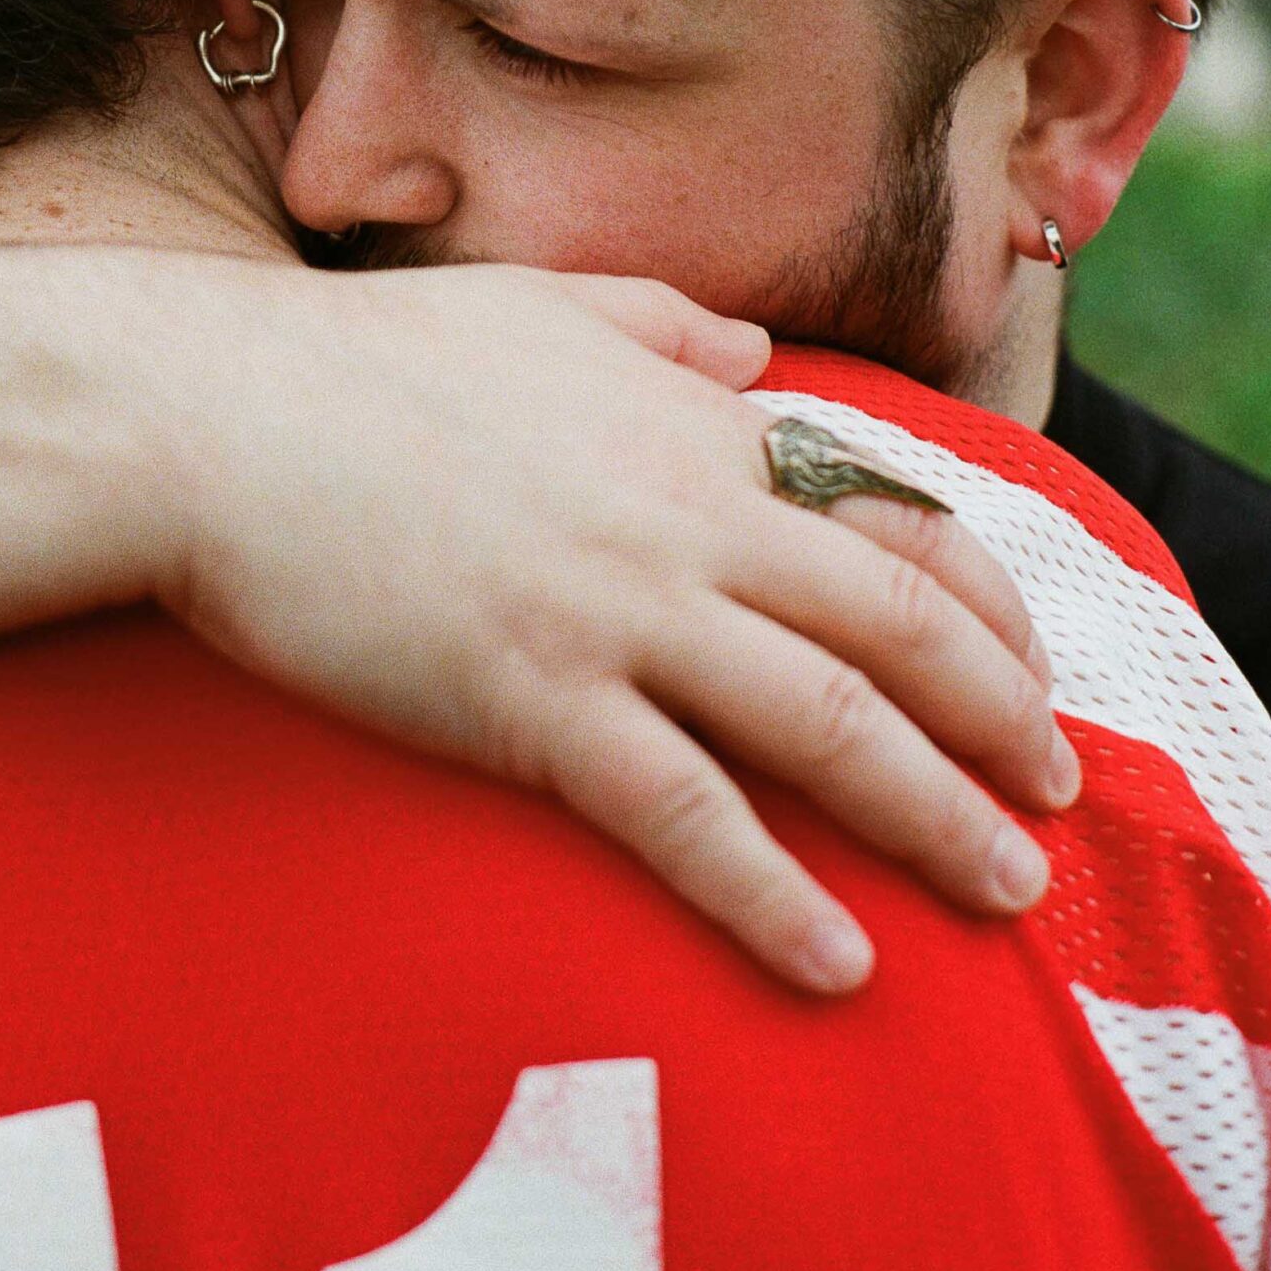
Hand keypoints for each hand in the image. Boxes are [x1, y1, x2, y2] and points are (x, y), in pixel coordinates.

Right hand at [160, 260, 1073, 995]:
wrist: (212, 417)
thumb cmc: (361, 364)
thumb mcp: (535, 307)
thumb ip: (660, 322)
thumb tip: (751, 348)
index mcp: (688, 424)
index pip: (884, 513)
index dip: (978, 596)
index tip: (1024, 665)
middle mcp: (681, 516)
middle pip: (892, 623)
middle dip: (997, 719)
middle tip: (1058, 799)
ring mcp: (613, 608)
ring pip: (821, 721)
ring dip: (932, 813)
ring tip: (1003, 889)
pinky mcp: (529, 697)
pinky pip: (682, 814)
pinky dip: (771, 894)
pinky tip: (833, 962)